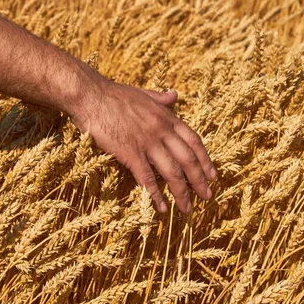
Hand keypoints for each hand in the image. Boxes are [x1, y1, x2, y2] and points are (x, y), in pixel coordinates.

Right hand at [69, 77, 216, 213]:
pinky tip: (161, 208)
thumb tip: (175, 95)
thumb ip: (160, 98)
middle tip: (207, 197)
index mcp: (166, 116)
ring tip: (187, 209)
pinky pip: (147, 178)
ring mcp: (147, 142)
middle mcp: (161, 130)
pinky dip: (156, 195)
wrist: (90, 95)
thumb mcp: (143, 94)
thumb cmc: (114, 95)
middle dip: (200, 181)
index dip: (205, 160)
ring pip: (171, 172)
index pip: (194, 141)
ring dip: (182, 193)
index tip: (212, 175)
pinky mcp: (130, 153)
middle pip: (188, 160)